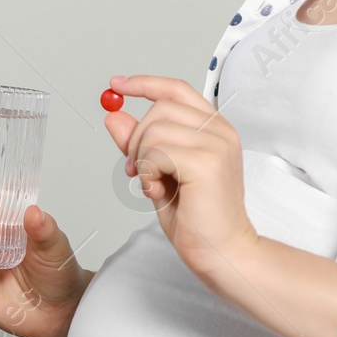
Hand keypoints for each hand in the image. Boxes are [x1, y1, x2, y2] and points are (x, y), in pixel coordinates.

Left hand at [103, 74, 260, 280]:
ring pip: (156, 129)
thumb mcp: (159, 173)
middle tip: (136, 170)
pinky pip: (158, 151)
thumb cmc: (198, 219)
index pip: (176, 90)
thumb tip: (114, 116)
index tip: (117, 84)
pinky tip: (157, 190)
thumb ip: (140, 143)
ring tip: (151, 183)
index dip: (145, 83)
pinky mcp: (208, 163)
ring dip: (142, 159)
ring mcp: (217, 144)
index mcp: (214, 129)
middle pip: (160, 108)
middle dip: (137, 138)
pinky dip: (148, 171)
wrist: (222, 252)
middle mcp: (220, 131)